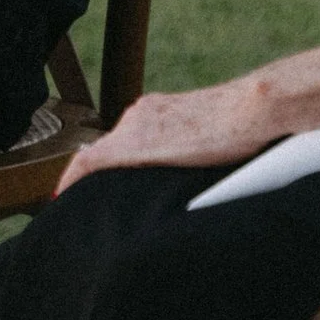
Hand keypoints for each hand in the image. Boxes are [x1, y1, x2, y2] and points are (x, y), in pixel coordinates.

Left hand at [59, 73, 303, 188]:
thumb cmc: (249, 127)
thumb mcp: (216, 139)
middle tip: (92, 207)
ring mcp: (134, 126)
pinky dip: (74, 182)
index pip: (125, 142)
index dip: (108, 168)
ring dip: (93, 183)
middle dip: (99, 179)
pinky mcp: (132, 144)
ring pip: (100, 158)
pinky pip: (89, 164)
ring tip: (83, 210)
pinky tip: (64, 201)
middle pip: (110, 151)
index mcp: (159, 113)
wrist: (255, 109)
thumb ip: (195, 155)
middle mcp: (140, 114)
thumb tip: (199, 178)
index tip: (98, 189)